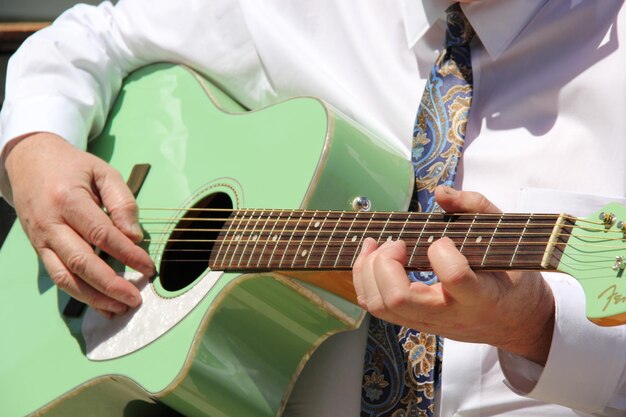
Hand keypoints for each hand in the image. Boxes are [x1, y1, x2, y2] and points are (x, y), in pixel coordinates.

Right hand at [5, 133, 154, 316]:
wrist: (28, 161)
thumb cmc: (71, 167)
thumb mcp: (102, 172)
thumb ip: (122, 202)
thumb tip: (134, 237)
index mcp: (68, 200)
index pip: (101, 234)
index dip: (126, 254)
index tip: (148, 268)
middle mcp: (50, 223)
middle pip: (81, 262)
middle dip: (110, 284)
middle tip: (136, 298)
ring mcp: (41, 240)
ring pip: (65, 277)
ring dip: (94, 297)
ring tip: (121, 308)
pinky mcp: (38, 250)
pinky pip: (58, 277)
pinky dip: (80, 295)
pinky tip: (101, 304)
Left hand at [353, 186, 554, 364]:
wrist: (518, 324)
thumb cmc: (513, 278)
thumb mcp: (506, 239)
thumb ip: (476, 208)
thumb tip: (441, 193)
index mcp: (480, 296)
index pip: (454, 277)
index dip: (442, 251)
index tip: (443, 240)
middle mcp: (450, 315)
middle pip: (399, 298)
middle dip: (386, 263)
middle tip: (398, 242)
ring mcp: (428, 322)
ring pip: (381, 306)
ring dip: (368, 271)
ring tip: (377, 245)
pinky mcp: (414, 322)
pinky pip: (377, 308)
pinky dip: (364, 281)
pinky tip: (373, 258)